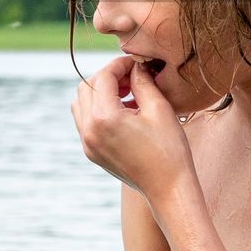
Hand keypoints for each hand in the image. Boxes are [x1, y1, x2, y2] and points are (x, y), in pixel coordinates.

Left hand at [71, 55, 194, 206]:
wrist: (168, 188)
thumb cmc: (169, 149)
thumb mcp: (159, 109)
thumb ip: (143, 81)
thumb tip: (136, 65)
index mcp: (104, 118)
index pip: (103, 77)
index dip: (120, 64)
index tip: (137, 62)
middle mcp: (89, 131)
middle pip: (87, 87)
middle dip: (108, 76)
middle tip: (133, 76)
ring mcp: (88, 144)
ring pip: (81, 103)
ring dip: (100, 92)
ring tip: (128, 93)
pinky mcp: (92, 153)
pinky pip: (85, 121)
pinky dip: (99, 109)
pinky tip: (124, 111)